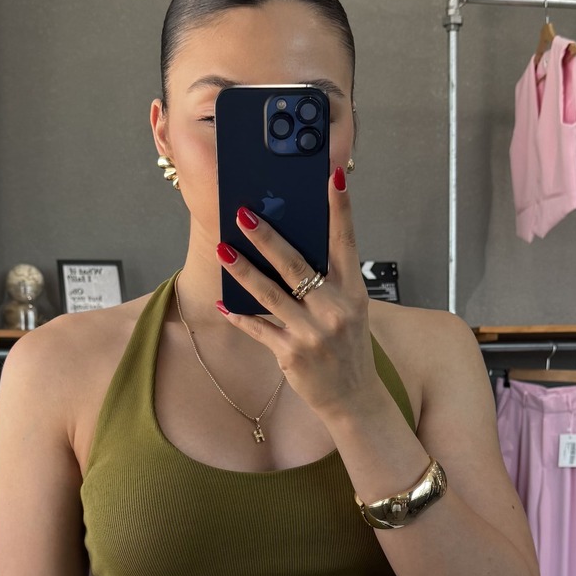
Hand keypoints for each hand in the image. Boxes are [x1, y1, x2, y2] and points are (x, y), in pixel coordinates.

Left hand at [215, 165, 377, 422]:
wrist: (354, 398)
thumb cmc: (347, 346)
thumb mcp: (349, 310)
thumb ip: (327, 282)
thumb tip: (289, 249)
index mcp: (353, 291)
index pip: (346, 241)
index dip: (340, 209)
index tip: (332, 178)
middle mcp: (335, 309)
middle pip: (296, 265)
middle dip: (267, 237)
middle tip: (243, 213)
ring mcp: (312, 333)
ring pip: (270, 294)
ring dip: (243, 270)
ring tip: (223, 248)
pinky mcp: (291, 354)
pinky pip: (258, 328)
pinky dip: (239, 316)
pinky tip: (221, 303)